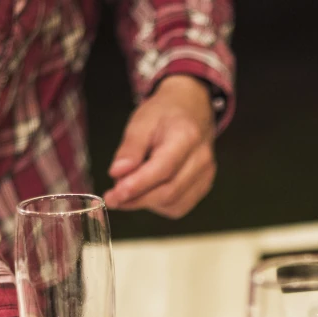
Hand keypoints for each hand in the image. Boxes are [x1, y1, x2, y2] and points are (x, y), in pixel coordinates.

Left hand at [103, 75, 216, 218]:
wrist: (191, 108)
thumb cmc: (165, 114)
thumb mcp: (141, 121)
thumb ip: (130, 148)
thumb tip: (117, 174)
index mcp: (186, 136)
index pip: (162, 169)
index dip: (137, 186)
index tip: (114, 195)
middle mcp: (201, 159)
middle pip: (168, 192)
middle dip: (136, 199)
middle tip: (112, 198)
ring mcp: (206, 174)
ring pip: (173, 204)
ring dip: (146, 203)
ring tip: (128, 188)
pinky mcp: (203, 186)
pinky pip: (179, 206)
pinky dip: (158, 205)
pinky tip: (147, 191)